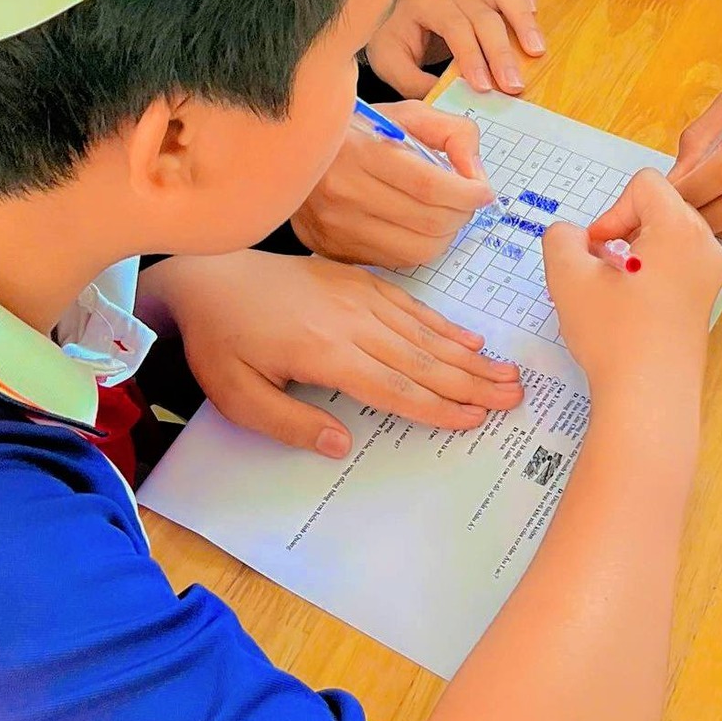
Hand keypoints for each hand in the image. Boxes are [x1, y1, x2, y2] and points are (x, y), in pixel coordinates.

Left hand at [141, 247, 523, 454]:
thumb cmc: (221, 342)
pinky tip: (467, 338)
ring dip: (466, 356)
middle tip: (513, 397)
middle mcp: (349, 322)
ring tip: (505, 373)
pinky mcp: (355, 280)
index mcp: (324, 353)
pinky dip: (441, 323)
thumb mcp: (238, 397)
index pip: (393, 387)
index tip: (474, 419)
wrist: (208, 276)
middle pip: (420, 359)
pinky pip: (408, 304)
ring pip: (422, 331)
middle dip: (470, 382)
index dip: (437, 406)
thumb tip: (341, 444)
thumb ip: (290, 423)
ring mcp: (356, 296)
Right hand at [292, 100, 492, 269]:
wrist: (293, 151)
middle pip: (428, 222)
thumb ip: (452, 134)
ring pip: (416, 251)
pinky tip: (414, 224)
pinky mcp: (331, 249)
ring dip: (444, 235)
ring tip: (444, 214)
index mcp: (359, 151)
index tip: (484, 191)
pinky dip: (416, 246)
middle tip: (467, 201)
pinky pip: (394, 261)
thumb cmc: (358, 130)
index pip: (429, 185)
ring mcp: (334, 227)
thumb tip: (476, 175)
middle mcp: (342, 193)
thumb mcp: (406, 114)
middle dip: (462, 214)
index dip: (468, 193)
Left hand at [364, 0, 544, 96]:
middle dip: (500, 52)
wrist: (396, 23)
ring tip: (535, 51)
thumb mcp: (390, 65)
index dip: (472, 56)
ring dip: (522, 21)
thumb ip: (414, 82)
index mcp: (427, 2)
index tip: (484, 86)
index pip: (455, 27)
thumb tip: (446, 97)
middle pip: (484, 16)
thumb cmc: (396, 42)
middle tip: (513, 85)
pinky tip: (535, 14)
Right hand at [544, 170, 721, 400]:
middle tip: (602, 267)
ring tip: (615, 287)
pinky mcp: (706, 300)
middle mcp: (706, 245)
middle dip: (624, 229)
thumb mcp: (568, 276)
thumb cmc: (613, 335)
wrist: (649, 399)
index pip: (644, 184)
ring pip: (667, 235)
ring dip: (635, 250)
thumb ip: (561, 238)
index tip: (598, 252)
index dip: (611, 211)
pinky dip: (651, 271)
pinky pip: (677, 262)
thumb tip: (575, 237)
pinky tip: (631, 305)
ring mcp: (711, 274)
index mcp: (681, 229)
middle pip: (659, 206)